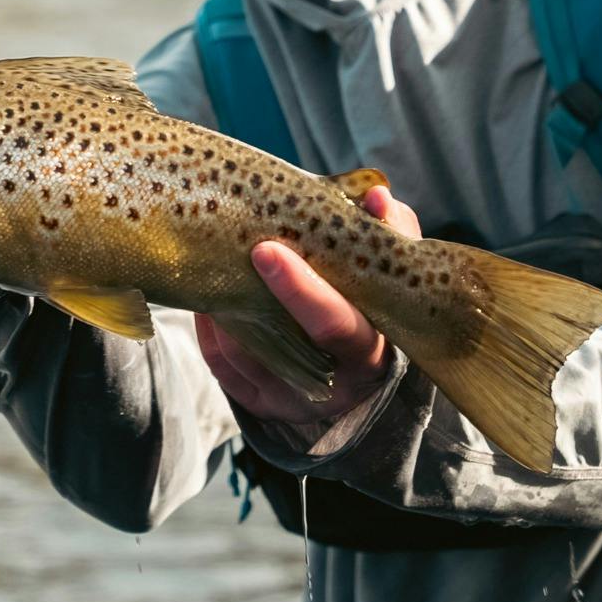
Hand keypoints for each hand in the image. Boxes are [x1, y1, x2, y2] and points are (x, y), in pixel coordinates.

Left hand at [195, 185, 422, 425]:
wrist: (359, 361)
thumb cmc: (371, 296)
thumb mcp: (389, 266)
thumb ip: (389, 229)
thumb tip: (377, 197)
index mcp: (372, 347)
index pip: (336, 324)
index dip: (301, 290)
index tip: (267, 248)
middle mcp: (336, 383)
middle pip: (290, 347)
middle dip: (253, 299)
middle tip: (240, 251)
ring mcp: (296, 399)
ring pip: (245, 354)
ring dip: (227, 308)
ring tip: (219, 264)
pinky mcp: (265, 404)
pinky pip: (224, 366)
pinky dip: (212, 330)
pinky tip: (212, 299)